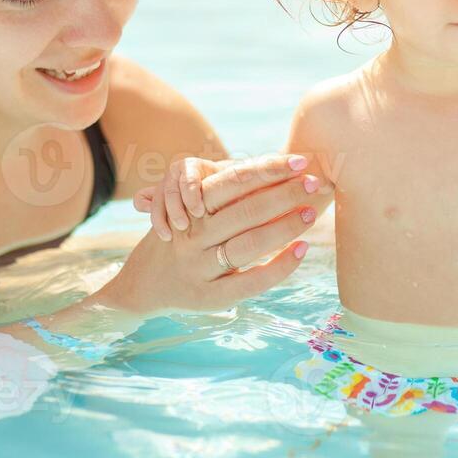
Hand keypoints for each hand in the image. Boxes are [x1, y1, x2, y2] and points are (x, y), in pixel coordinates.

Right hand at [109, 153, 323, 313]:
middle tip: (316, 182)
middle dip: (284, 194)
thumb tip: (276, 168)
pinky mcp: (210, 296)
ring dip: (285, 227)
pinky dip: (279, 266)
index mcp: (190, 207)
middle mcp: (192, 234)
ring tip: (312, 212)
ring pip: (248, 244)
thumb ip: (223, 193)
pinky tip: (301, 249)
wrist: (141, 285)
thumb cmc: (180, 238)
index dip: (268, 168)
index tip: (301, 160)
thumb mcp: (190, 210)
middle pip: (244, 210)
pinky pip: (251, 280)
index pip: (233, 180)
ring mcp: (199, 267)